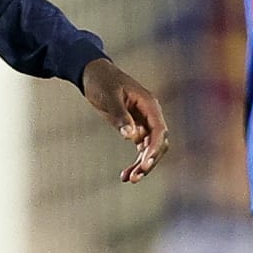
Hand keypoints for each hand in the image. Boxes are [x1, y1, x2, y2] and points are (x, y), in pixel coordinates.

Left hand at [82, 58, 169, 182]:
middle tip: (135, 177)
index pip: (159, 130)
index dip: (154, 149)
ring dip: (142, 165)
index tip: (145, 164)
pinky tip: (125, 174)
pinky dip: (135, 161)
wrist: (93, 73)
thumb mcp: (109, 97)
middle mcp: (150, 115)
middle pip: (158, 143)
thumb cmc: (102, 81)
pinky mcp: (135, 128)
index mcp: (149, 104)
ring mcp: (144, 122)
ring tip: (128, 179)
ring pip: (150, 149)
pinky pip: (140, 148)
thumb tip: (130, 135)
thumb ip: (121, 115)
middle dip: (149, 161)